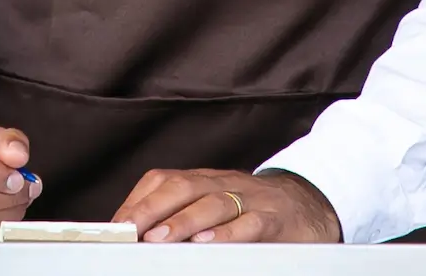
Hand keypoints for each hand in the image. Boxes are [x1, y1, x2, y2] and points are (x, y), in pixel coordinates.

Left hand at [113, 168, 340, 242]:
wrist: (311, 205)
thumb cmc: (255, 209)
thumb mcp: (217, 204)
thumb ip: (182, 213)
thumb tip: (139, 235)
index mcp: (206, 180)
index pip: (164, 180)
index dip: (137, 201)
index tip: (114, 226)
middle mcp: (224, 184)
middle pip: (182, 187)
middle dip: (150, 209)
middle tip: (128, 232)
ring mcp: (251, 200)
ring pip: (213, 204)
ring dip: (182, 221)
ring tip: (158, 239)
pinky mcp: (275, 219)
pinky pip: (250, 224)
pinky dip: (227, 234)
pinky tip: (208, 244)